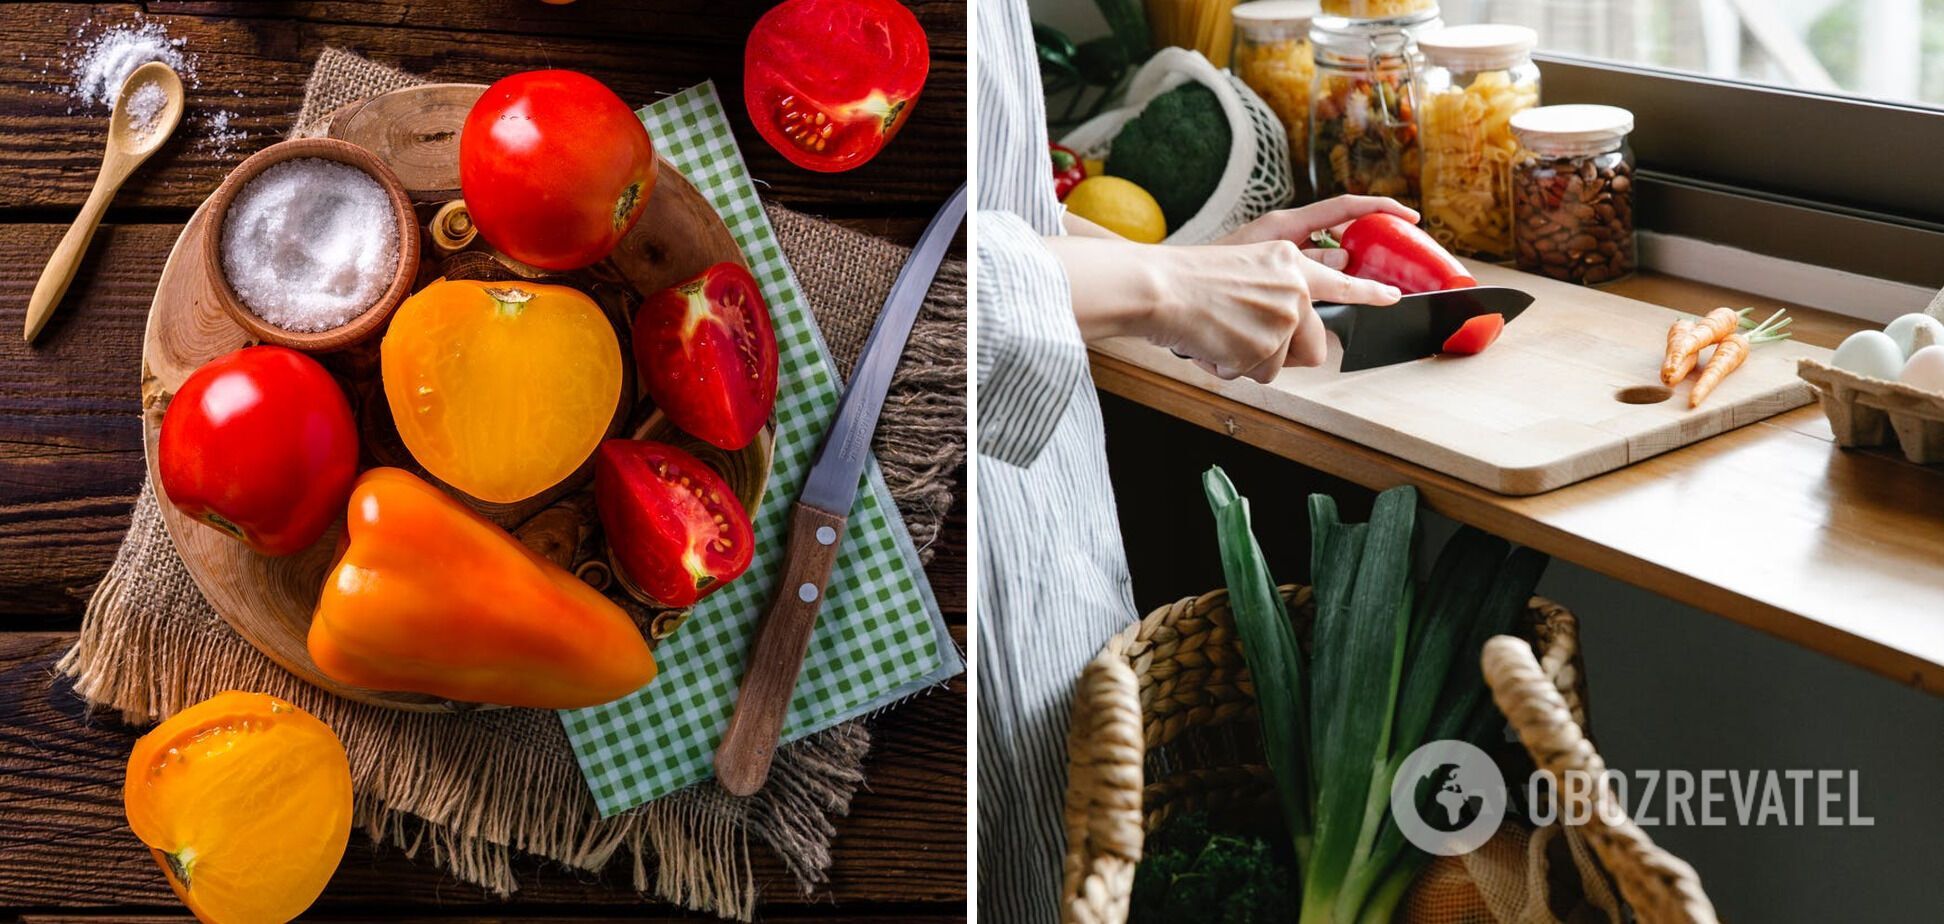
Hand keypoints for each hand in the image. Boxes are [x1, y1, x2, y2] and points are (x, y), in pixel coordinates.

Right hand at [1046, 195, 1413, 382]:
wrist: (1159, 287)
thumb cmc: (1184, 281)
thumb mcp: (1240, 270)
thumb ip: (1274, 292)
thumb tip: (1292, 326)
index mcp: (1286, 260)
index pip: (1339, 280)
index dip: (1368, 292)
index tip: (1391, 296)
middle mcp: (1295, 286)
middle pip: (1314, 346)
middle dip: (1285, 355)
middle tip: (1244, 341)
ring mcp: (1286, 315)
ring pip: (1280, 364)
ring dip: (1249, 359)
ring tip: (1219, 332)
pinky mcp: (1271, 343)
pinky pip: (1257, 375)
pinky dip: (1231, 367)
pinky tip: (1213, 343)